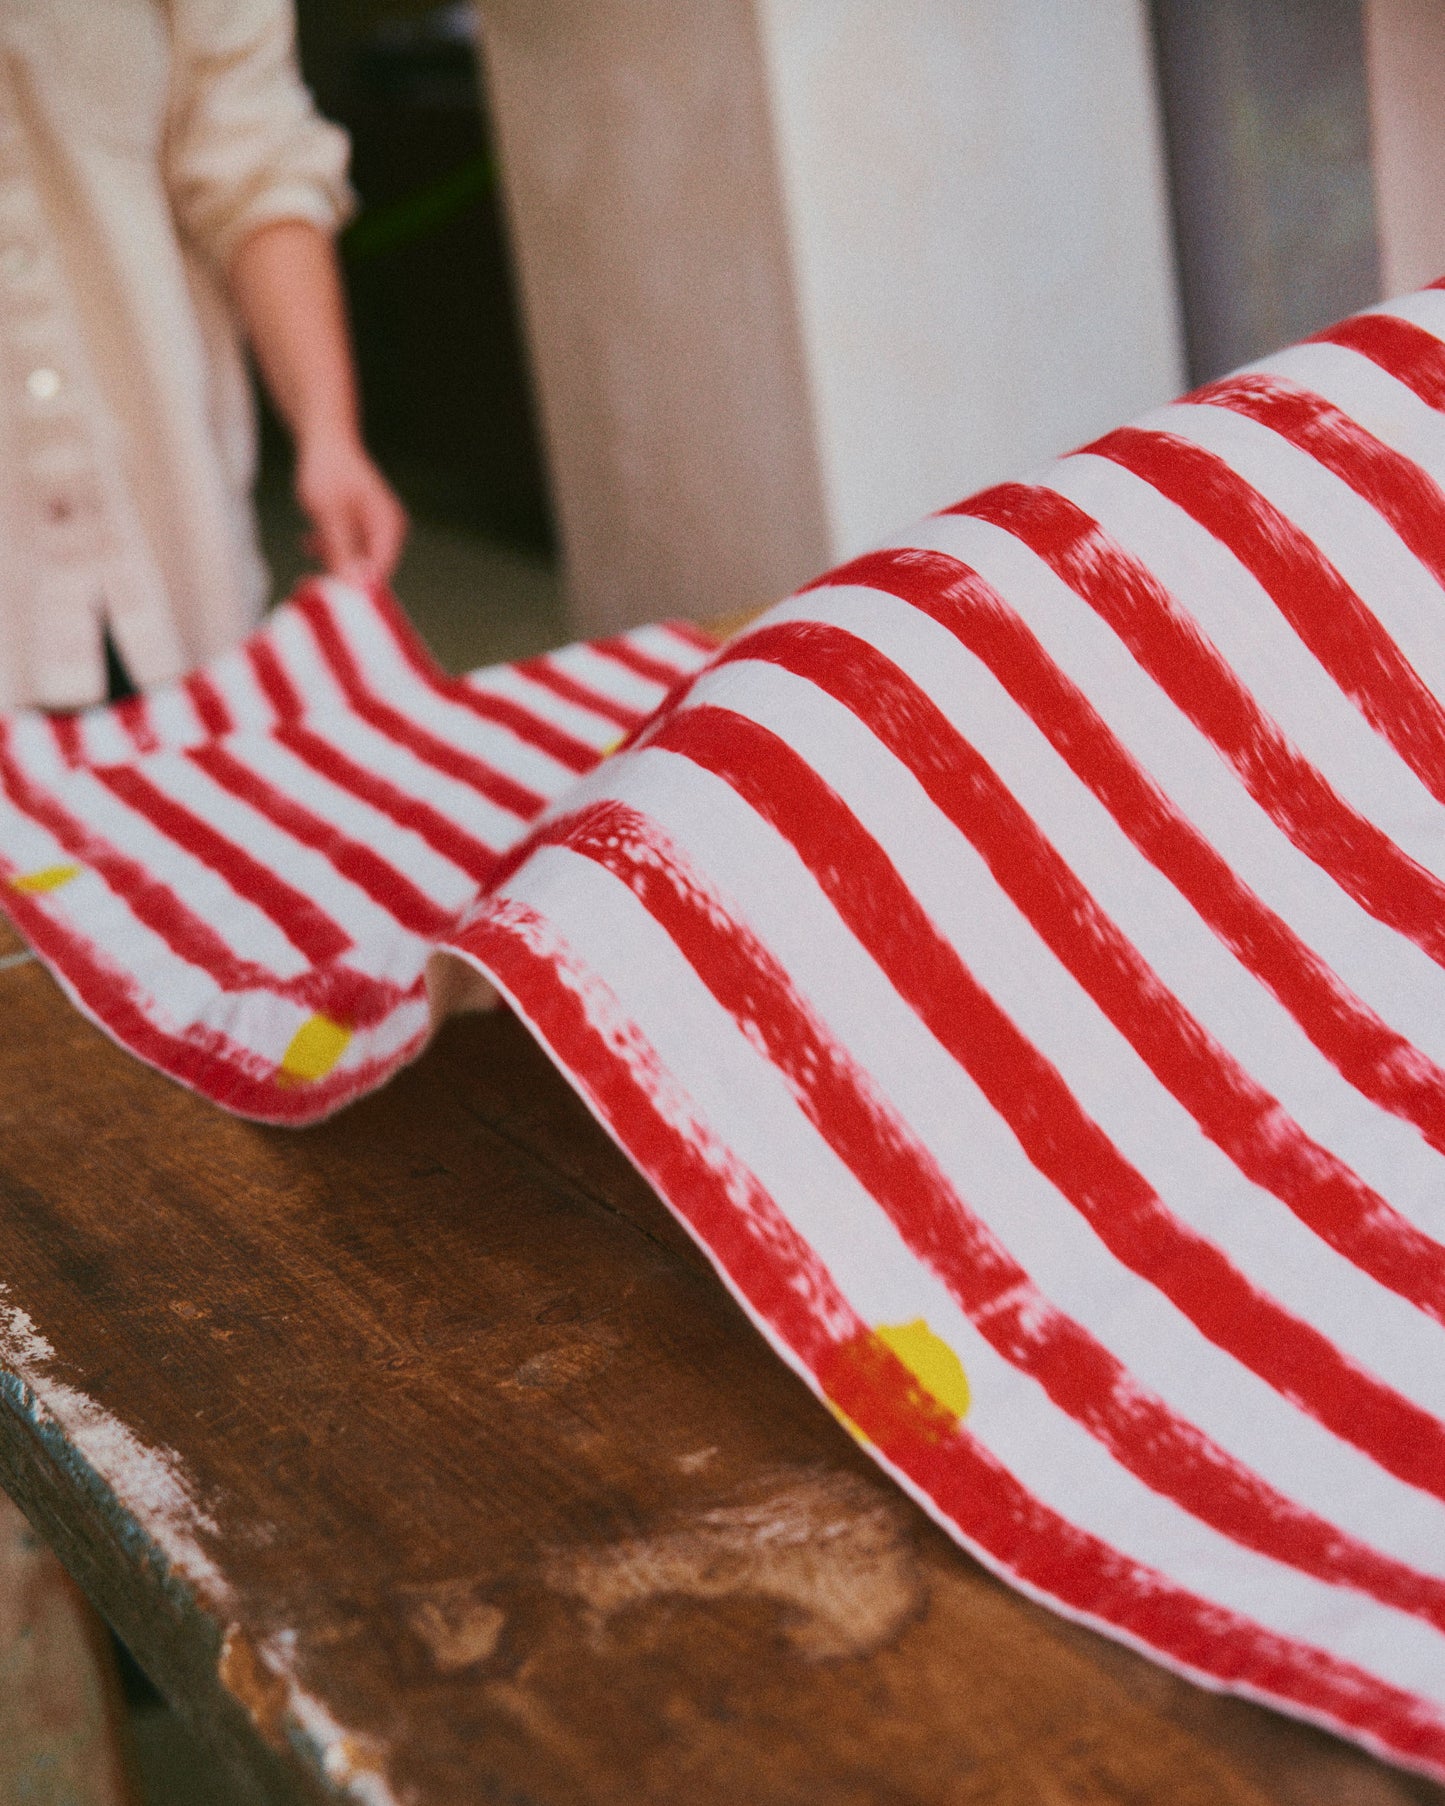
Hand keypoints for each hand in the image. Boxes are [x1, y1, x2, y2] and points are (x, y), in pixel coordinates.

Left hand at [294, 434, 407, 586]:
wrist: (325, 439)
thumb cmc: (328, 471)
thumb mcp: (330, 514)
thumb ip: (343, 551)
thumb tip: (354, 585)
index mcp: (389, 528)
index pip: (380, 573)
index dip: (355, 588)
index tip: (326, 594)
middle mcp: (389, 531)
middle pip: (368, 570)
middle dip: (340, 574)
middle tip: (308, 577)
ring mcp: (377, 528)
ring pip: (355, 560)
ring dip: (332, 558)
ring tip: (310, 543)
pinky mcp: (363, 526)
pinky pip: (349, 548)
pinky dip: (330, 547)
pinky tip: (310, 540)